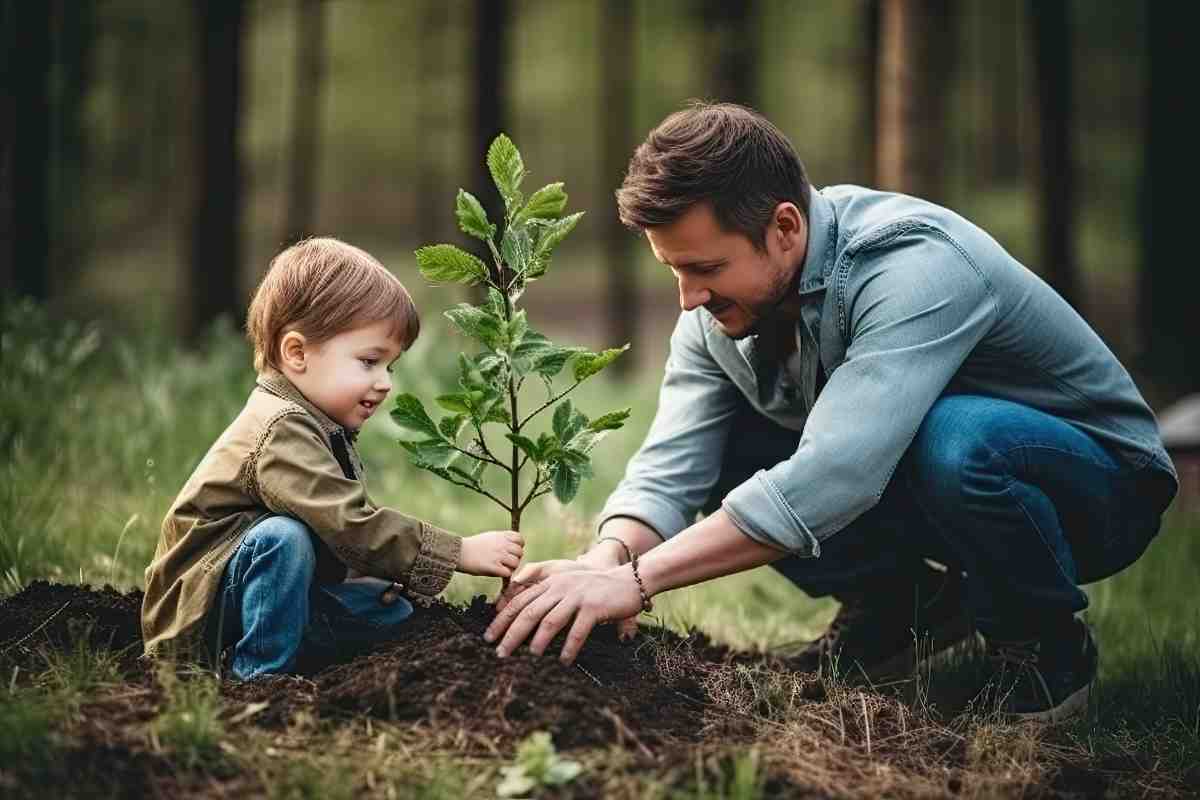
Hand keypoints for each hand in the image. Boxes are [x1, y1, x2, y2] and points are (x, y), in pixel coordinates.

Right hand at [459, 530, 523, 576]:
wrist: (459, 552)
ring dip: (511, 567)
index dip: (518, 546)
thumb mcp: (489, 537)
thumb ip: (502, 540)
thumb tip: (513, 548)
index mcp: (501, 536)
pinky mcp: (493, 567)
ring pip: (515, 563)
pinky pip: (508, 573)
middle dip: (515, 558)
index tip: (512, 551)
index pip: (520, 539)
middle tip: (506, 562)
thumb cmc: (473, 546)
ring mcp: (498, 555)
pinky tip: (497, 572)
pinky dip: (504, 574)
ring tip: (502, 568)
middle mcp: (502, 544)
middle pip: (519, 552)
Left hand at [484, 565, 643, 664]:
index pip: (519, 600)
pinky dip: (569, 648)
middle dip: (511, 634)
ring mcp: (577, 596)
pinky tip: (564, 662)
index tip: (488, 637)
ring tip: (529, 659)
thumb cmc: (598, 587)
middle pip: (529, 612)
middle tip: (500, 654)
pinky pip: (577, 631)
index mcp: (551, 582)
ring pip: (550, 621)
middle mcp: (560, 587)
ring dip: (537, 643)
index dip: (502, 619)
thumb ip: (549, 594)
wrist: (630, 580)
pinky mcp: (594, 607)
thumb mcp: (569, 583)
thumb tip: (527, 618)